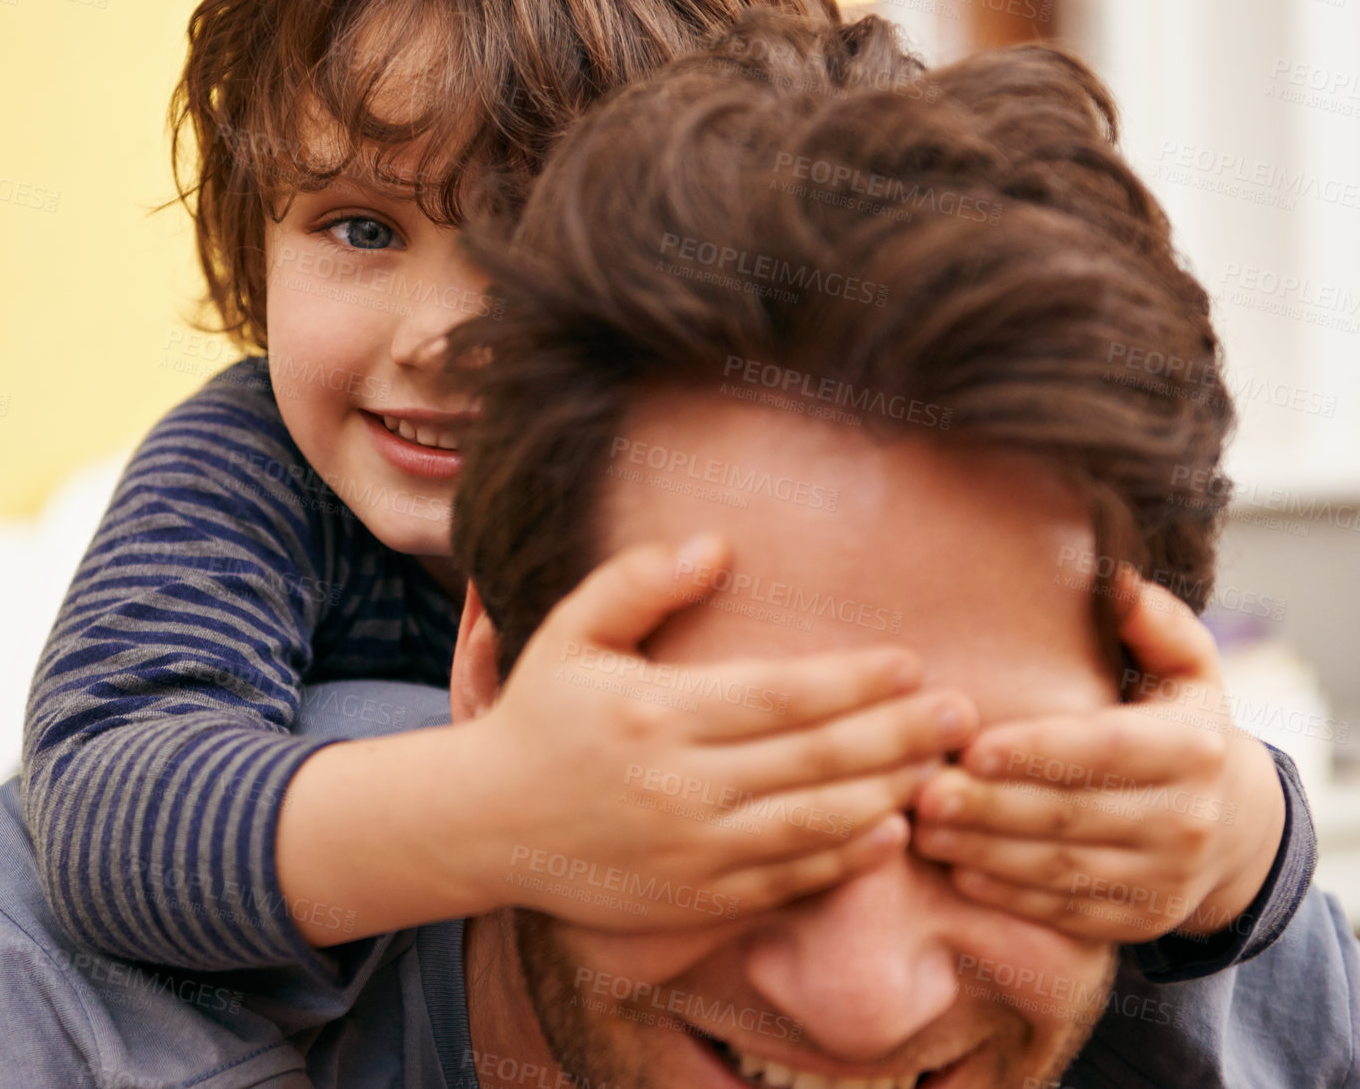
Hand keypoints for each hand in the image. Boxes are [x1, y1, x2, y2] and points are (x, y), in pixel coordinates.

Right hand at [463, 534, 978, 929]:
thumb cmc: (540, 715)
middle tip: (960, 714)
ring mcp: (690, 851)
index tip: (909, 661)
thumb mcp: (572, 631)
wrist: (486, 824)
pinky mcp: (692, 899)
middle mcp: (680, 786)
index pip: (780, 696)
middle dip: (897, 735)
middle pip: (814, 761)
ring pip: (813, 826)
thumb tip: (715, 546)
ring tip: (942, 767)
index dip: (853, 680)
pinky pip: (785, 882)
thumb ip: (638, 581)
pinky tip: (889, 832)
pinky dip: (844, 861)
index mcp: (656, 713)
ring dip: (886, 795)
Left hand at [909, 570, 1285, 941]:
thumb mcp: (1187, 667)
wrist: (1235, 826)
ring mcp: (1165, 879)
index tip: (971, 745)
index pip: (1105, 749)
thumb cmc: (1182, 724)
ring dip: (986, 851)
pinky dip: (1010, 895)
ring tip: (922, 828)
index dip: (1037, 750)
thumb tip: (1114, 578)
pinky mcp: (1140, 921)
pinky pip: (1066, 912)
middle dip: (991, 806)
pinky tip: (958, 869)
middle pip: (1073, 815)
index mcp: (1194, 750)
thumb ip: (1153, 622)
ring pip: (1062, 867)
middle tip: (921, 792)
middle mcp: (1187, 820)